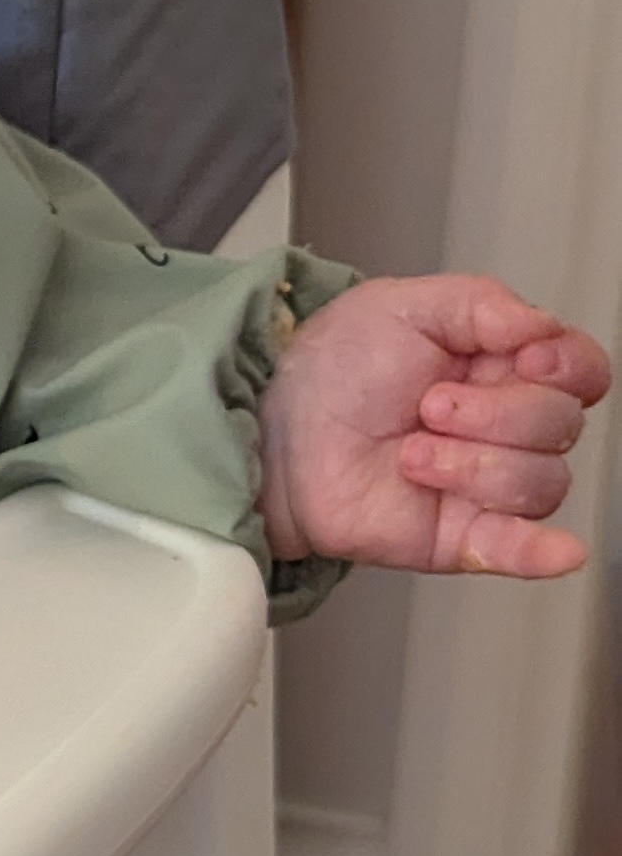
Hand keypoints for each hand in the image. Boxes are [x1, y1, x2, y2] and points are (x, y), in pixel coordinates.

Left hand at [257, 273, 609, 576]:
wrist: (274, 430)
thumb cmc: (331, 369)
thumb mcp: (399, 306)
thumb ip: (479, 303)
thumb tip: (540, 325)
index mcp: (499, 363)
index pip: (580, 368)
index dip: (567, 366)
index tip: (526, 358)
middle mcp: (503, 424)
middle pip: (561, 424)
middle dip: (493, 412)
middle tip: (429, 404)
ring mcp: (486, 482)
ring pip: (541, 482)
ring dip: (470, 464)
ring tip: (411, 453)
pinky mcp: (463, 534)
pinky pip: (522, 551)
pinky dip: (541, 552)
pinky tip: (554, 548)